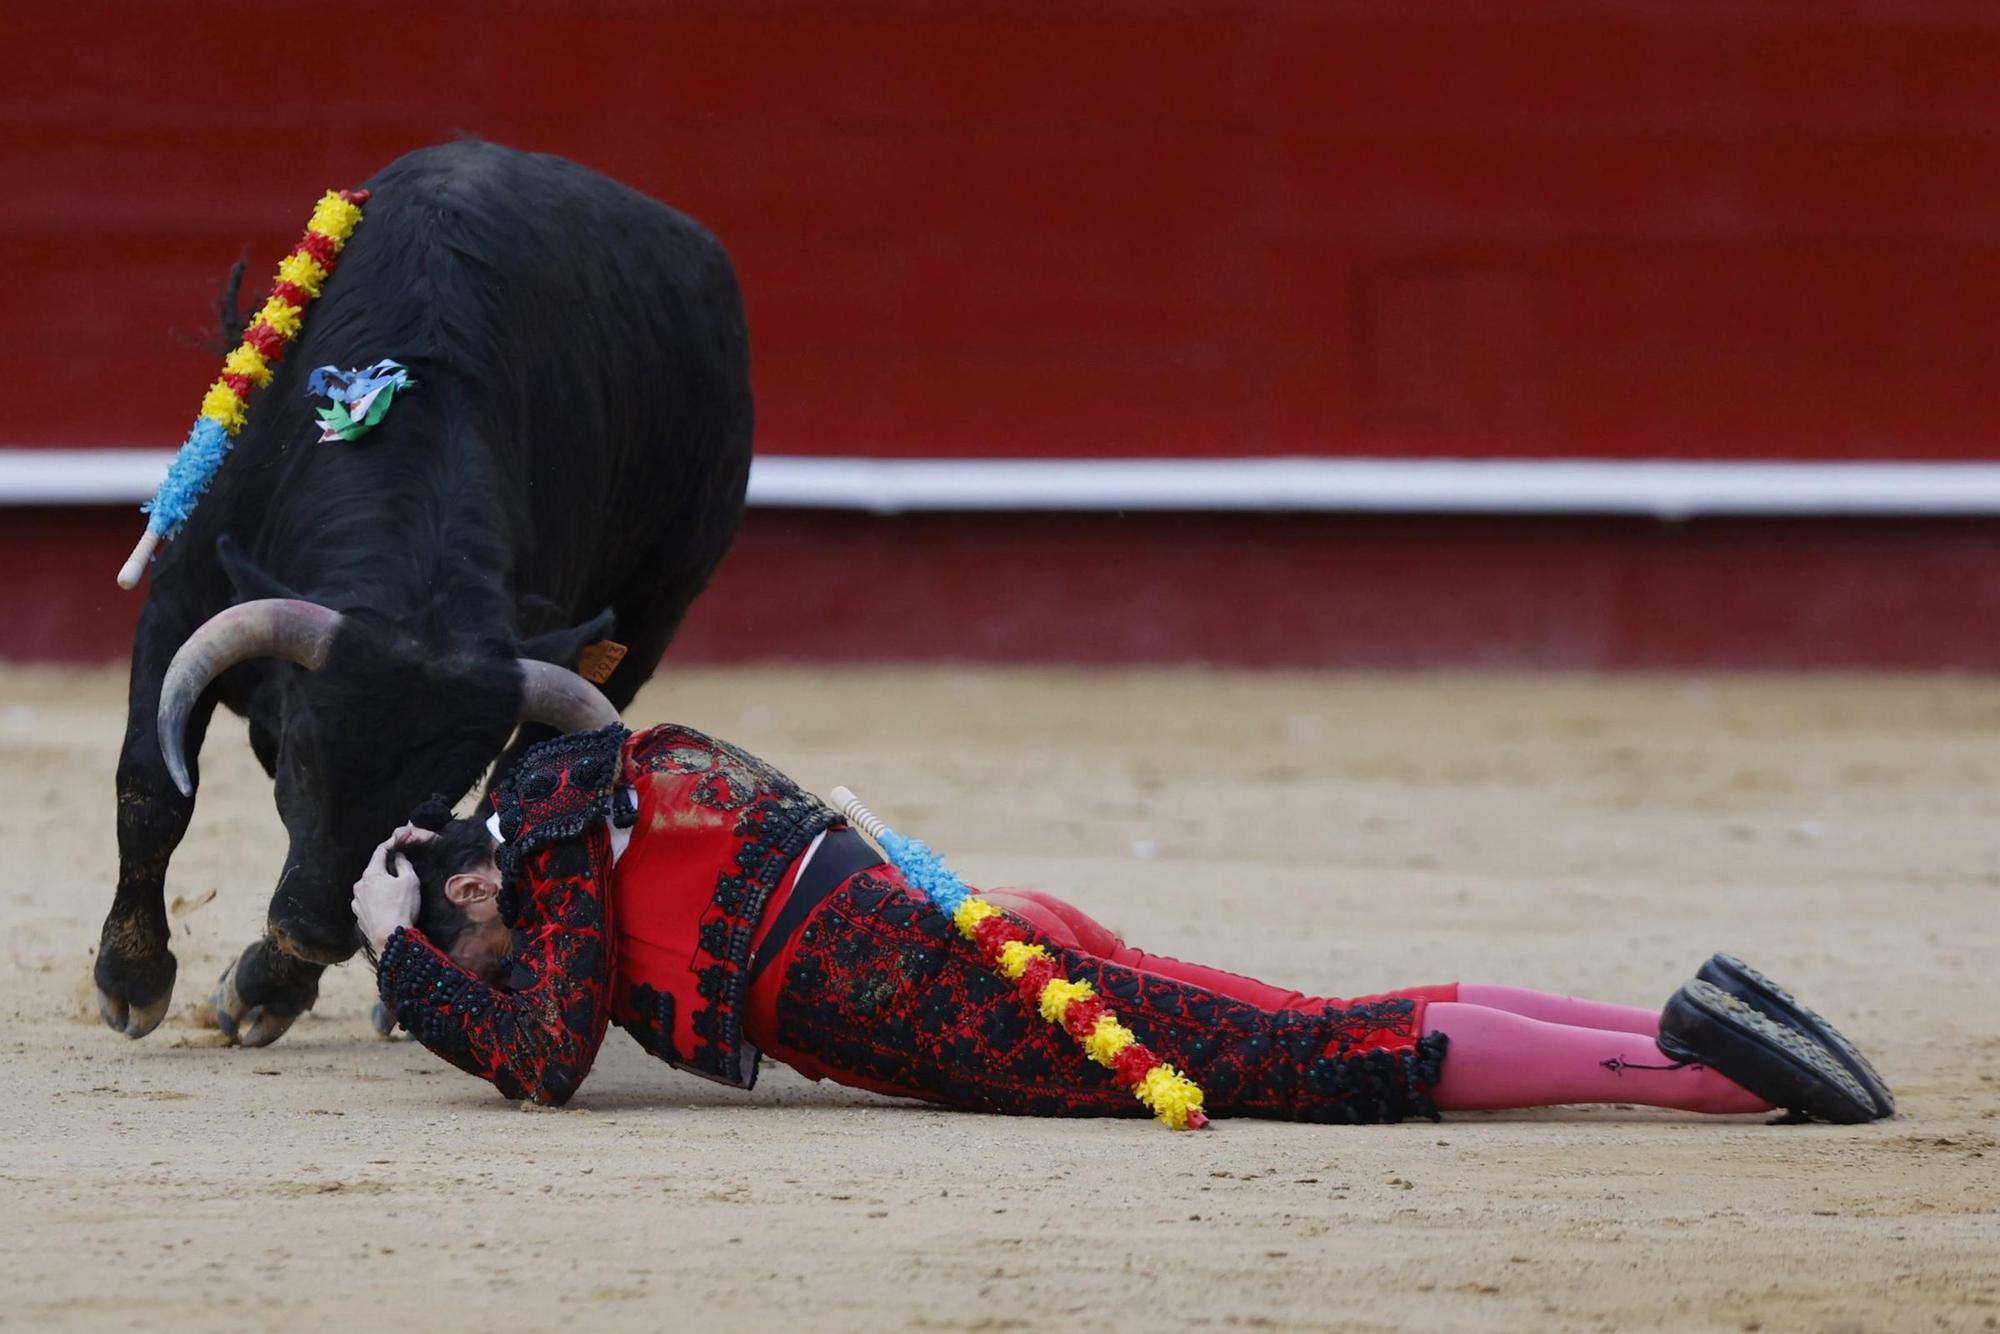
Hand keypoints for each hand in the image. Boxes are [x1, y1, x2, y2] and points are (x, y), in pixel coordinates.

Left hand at [352, 824, 434, 954]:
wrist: (390, 938)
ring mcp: (357, 902)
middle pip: (374, 870)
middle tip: (401, 870)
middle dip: (386, 868)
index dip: (390, 844)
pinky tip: (387, 907)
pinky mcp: (358, 916)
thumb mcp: (410, 881)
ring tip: (395, 893)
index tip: (398, 840)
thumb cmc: (402, 907)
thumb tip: (398, 856)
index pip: (379, 852)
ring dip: (380, 886)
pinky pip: (367, 902)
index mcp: (371, 874)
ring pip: (370, 887)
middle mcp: (359, 886)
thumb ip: (404, 865)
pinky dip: (376, 900)